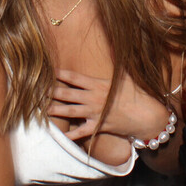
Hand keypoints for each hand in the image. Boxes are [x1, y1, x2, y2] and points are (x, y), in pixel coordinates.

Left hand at [49, 69, 171, 141]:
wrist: (147, 116)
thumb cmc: (138, 94)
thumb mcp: (126, 76)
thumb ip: (117, 64)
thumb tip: (115, 48)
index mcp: (98, 84)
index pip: (75, 78)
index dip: (61, 74)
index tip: (48, 71)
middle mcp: (93, 98)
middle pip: (68, 94)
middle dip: (52, 92)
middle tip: (37, 91)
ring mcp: (95, 113)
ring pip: (70, 111)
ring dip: (55, 110)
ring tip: (42, 109)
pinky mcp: (98, 126)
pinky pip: (82, 132)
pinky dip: (71, 135)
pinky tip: (60, 137)